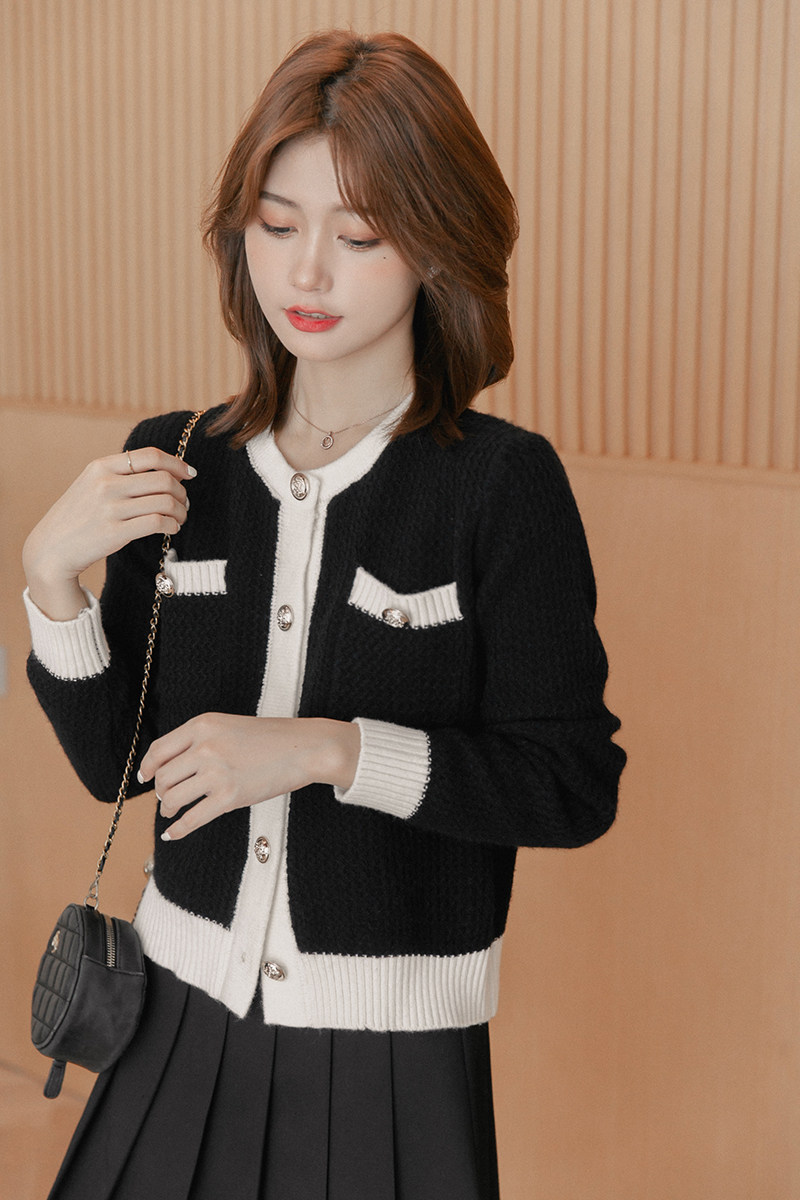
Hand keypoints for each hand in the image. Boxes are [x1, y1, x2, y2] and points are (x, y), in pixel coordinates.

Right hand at [23, 446, 194, 619]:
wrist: (51, 548)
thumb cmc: (78, 516)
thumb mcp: (91, 483)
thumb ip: (120, 473)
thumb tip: (164, 470)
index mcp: (102, 467)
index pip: (151, 456)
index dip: (177, 463)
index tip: (190, 474)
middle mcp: (106, 484)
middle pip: (164, 479)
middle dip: (182, 491)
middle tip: (184, 502)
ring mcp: (110, 508)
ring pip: (165, 502)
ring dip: (181, 511)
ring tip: (179, 518)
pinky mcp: (115, 533)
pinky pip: (158, 523)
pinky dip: (172, 525)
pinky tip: (171, 528)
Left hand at [138, 713, 360, 840]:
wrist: (304, 748)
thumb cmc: (270, 738)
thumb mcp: (228, 726)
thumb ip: (200, 740)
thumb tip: (170, 768)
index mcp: (202, 725)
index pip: (159, 750)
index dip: (147, 767)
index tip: (145, 777)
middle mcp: (204, 747)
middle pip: (163, 777)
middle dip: (161, 791)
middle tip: (167, 797)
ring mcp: (216, 773)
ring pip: (173, 798)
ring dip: (169, 808)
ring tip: (173, 811)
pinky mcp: (228, 798)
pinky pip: (192, 819)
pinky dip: (178, 830)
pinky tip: (172, 834)